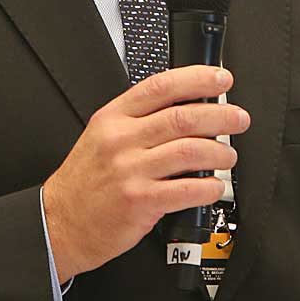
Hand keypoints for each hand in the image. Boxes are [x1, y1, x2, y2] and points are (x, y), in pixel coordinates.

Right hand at [42, 65, 249, 280]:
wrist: (61, 221)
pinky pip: (187, 190)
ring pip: (190, 151)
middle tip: (238, 119)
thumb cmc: (86, 180)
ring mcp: (130, 171)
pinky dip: (209, 188)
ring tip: (227, 157)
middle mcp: (121, 140)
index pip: (161, 86)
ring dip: (220, 153)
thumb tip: (188, 107)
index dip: (197, 79)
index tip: (221, 80)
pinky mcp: (139, 201)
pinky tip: (214, 187)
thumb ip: (139, 120)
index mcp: (114, 117)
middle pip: (182, 117)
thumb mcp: (102, 136)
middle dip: (220, 116)